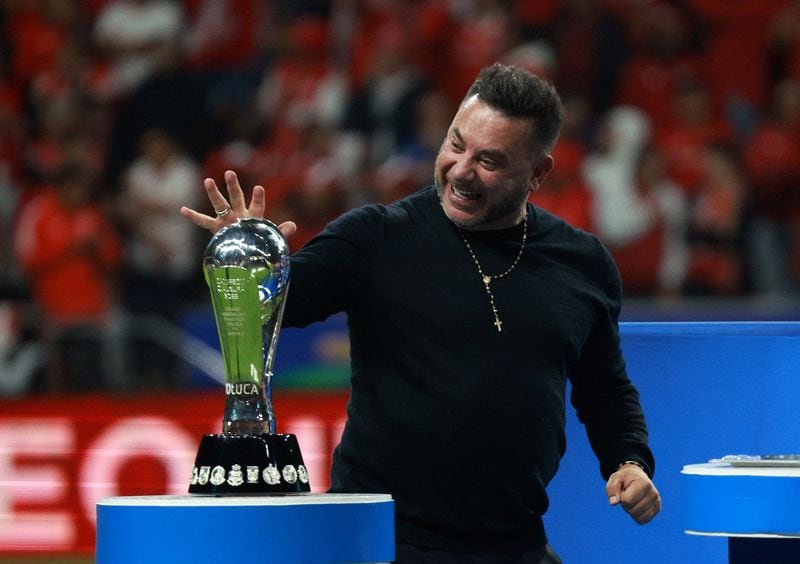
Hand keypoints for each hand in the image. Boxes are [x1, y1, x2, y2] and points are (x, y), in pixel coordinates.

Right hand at [180, 169, 296, 237]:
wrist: (248, 252)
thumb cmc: (260, 241)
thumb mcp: (271, 238)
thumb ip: (281, 232)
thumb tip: (293, 225)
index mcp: (253, 216)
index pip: (257, 205)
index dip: (258, 197)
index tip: (258, 188)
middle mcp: (239, 214)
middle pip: (236, 197)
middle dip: (233, 186)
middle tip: (230, 172)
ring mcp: (226, 219)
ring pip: (219, 204)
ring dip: (213, 193)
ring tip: (208, 180)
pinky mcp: (217, 228)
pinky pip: (203, 221)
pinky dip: (193, 216)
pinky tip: (182, 210)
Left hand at [606, 464, 660, 523]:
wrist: (637, 477)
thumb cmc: (625, 478)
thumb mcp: (615, 478)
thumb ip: (612, 489)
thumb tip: (613, 503)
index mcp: (644, 484)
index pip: (627, 500)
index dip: (621, 497)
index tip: (624, 490)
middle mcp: (654, 494)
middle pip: (632, 510)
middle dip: (626, 505)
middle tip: (628, 495)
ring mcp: (657, 502)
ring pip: (638, 517)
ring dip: (631, 511)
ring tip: (632, 500)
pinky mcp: (657, 509)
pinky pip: (643, 520)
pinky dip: (636, 516)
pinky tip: (637, 506)